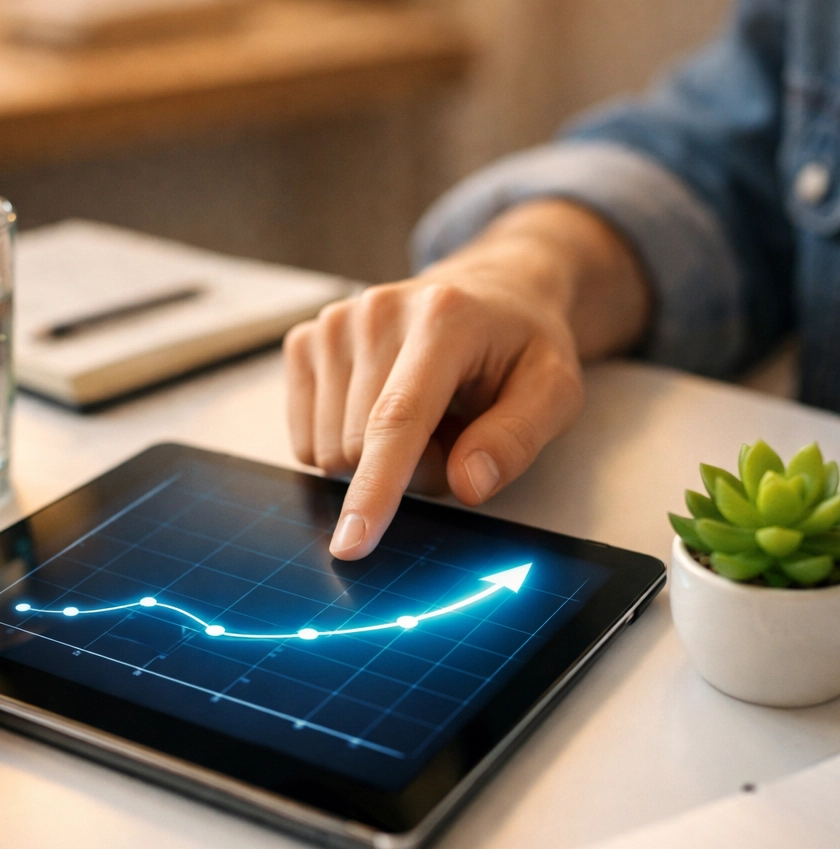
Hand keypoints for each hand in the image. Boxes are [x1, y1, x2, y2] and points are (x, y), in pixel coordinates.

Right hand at [284, 199, 649, 558]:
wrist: (488, 294)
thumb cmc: (519, 346)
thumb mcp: (555, 391)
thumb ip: (517, 438)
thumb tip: (468, 484)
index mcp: (443, 318)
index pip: (397, 420)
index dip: (375, 488)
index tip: (351, 544)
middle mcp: (376, 313)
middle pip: (360, 448)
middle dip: (408, 471)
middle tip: (453, 436)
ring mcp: (333, 324)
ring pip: (328, 452)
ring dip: (377, 461)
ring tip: (423, 418)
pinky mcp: (304, 341)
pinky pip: (305, 442)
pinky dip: (345, 446)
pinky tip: (380, 411)